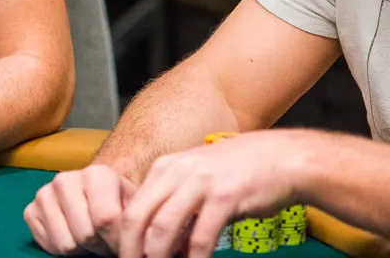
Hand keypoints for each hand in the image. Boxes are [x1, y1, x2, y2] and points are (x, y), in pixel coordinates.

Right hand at [24, 163, 135, 254]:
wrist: (102, 203)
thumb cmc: (122, 208)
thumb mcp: (136, 210)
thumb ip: (138, 221)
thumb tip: (138, 245)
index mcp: (96, 173)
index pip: (105, 219)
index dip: (117, 241)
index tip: (125, 242)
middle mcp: (65, 178)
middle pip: (85, 234)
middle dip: (100, 246)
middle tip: (106, 241)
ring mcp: (44, 193)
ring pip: (66, 243)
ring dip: (82, 249)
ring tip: (91, 238)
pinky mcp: (30, 210)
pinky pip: (48, 245)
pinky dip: (62, 248)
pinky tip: (72, 235)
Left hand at [117, 131, 300, 257]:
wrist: (282, 158)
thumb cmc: (240, 173)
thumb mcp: (197, 180)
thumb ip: (176, 205)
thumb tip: (161, 243)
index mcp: (164, 168)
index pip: (131, 207)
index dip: (124, 238)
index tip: (127, 257)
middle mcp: (176, 172)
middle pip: (137, 217)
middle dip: (132, 249)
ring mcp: (199, 183)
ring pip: (163, 228)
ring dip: (158, 257)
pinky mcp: (225, 197)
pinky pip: (200, 237)